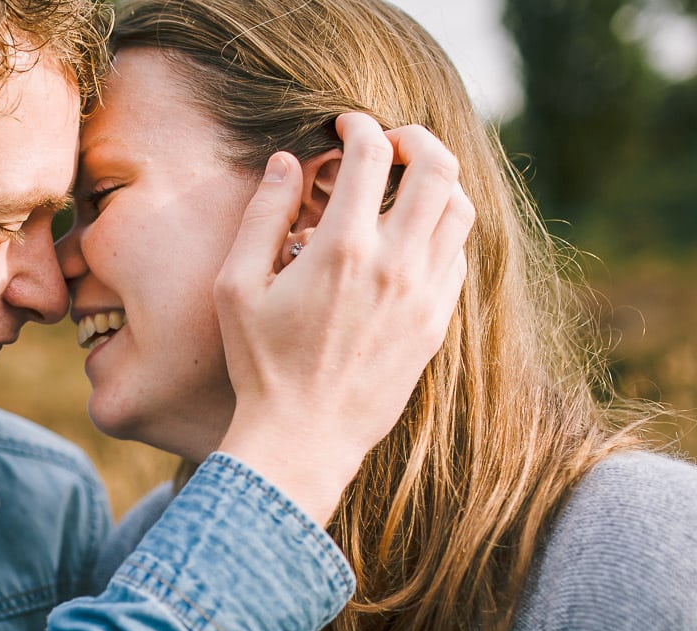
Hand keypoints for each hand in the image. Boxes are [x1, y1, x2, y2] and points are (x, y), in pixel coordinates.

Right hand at [215, 115, 472, 523]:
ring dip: (438, 183)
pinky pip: (457, 257)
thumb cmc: (260, 366)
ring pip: (460, 210)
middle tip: (390, 142)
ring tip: (407, 185)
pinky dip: (441, 231)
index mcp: (343, 249)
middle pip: (439, 169)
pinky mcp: (435, 324)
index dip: (360, 124)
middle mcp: (395, 266)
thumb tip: (285, 162)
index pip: (373, 154)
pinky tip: (410, 238)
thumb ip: (262, 215)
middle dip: (416, 139)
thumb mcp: (236, 287)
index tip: (345, 124)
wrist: (303, 439)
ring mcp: (423, 297)